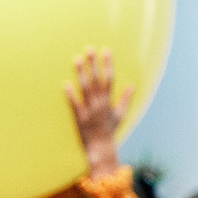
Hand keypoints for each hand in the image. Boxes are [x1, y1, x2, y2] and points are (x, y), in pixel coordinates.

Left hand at [64, 48, 131, 178]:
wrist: (101, 148)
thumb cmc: (110, 131)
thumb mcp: (120, 115)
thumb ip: (125, 99)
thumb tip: (132, 85)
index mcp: (109, 101)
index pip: (109, 78)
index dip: (108, 64)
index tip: (106, 50)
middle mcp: (100, 104)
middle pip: (96, 80)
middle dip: (93, 64)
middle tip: (89, 49)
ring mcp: (90, 110)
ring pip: (85, 88)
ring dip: (81, 73)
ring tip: (76, 59)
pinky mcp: (79, 118)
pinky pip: (75, 104)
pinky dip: (71, 95)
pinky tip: (66, 83)